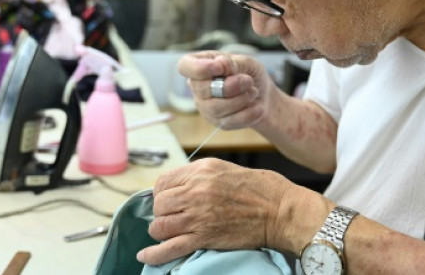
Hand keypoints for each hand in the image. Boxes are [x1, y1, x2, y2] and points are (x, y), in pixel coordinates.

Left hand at [136, 158, 293, 265]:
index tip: (168, 200)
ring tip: (169, 231)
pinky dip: (154, 254)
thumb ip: (198, 176)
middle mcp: (196, 191)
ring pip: (160, 226)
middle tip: (173, 216)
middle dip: (162, 212)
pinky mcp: (204, 237)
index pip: (163, 182)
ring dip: (161, 230)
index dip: (161, 193)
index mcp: (201, 171)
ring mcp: (199, 216)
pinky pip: (170, 248)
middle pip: (159, 205)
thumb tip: (176, 187)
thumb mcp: (223, 169)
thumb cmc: (258, 188)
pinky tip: (145, 256)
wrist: (279, 210)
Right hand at [176, 51, 276, 128]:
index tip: (219, 67)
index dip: (199, 68)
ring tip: (254, 92)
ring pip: (215, 108)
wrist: (264, 96)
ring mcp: (205, 107)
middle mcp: (197, 87)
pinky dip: (248, 113)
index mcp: (199, 64)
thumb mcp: (246, 62)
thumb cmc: (250, 74)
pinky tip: (257, 107)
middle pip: (202, 89)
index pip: (185, 66)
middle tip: (248, 80)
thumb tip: (221, 63)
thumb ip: (234, 63)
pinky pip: (230, 121)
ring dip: (241, 99)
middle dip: (229, 86)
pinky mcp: (217, 122)